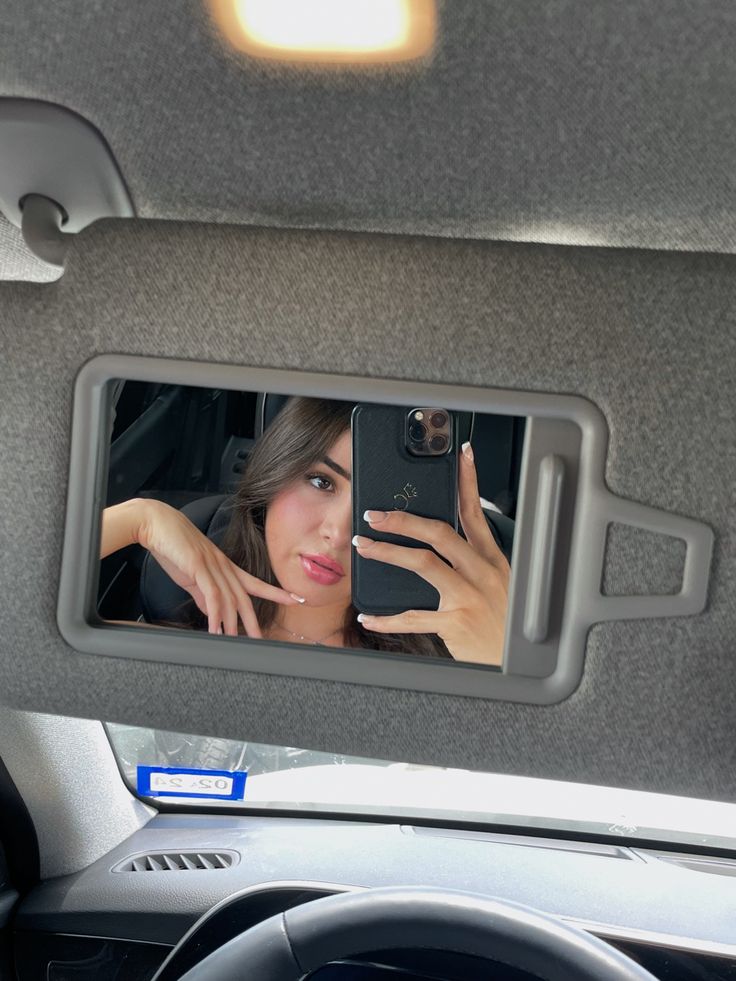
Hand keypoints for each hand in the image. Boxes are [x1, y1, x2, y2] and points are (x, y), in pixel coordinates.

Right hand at [135, 499, 303, 636]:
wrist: (155, 523)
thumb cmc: (172, 547)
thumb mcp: (191, 575)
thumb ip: (202, 594)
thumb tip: (212, 612)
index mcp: (224, 566)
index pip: (255, 582)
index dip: (275, 592)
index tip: (295, 599)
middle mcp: (222, 566)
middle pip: (245, 597)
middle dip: (254, 620)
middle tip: (262, 640)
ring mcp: (211, 565)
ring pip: (229, 599)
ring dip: (231, 623)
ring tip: (234, 642)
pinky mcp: (197, 567)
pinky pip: (211, 595)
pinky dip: (214, 614)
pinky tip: (214, 629)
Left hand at [352, 443, 509, 665]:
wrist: (518, 663)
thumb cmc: (503, 626)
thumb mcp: (499, 587)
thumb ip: (475, 564)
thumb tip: (443, 544)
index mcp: (492, 561)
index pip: (476, 513)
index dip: (468, 482)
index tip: (461, 457)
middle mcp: (481, 574)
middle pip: (440, 532)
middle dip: (404, 519)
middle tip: (375, 515)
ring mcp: (468, 597)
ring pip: (423, 563)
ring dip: (388, 552)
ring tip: (364, 547)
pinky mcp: (456, 622)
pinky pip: (413, 616)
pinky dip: (387, 617)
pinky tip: (369, 616)